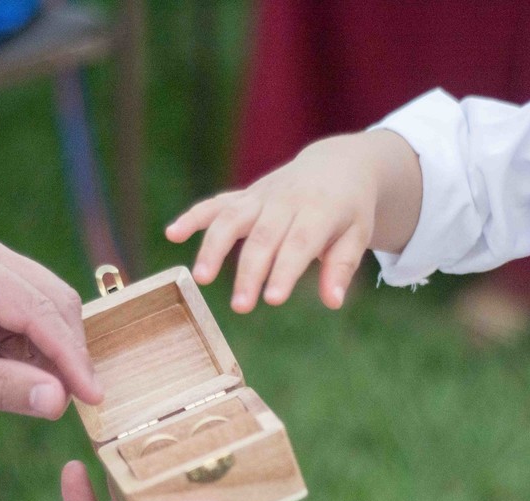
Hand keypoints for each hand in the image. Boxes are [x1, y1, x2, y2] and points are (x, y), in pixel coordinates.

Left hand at [0, 221, 103, 433]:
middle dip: (66, 352)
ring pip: (46, 301)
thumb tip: (60, 401)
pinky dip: (32, 340)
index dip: (70, 356)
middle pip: (50, 297)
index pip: (35, 308)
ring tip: (33, 388)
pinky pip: (28, 303)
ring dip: (50, 348)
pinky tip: (14, 367)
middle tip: (72, 402)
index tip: (95, 397)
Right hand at [165, 130, 421, 312]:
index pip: (299, 242)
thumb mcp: (357, 235)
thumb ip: (342, 267)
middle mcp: (286, 200)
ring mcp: (262, 196)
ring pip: (232, 218)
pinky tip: (172, 233)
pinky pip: (215, 204)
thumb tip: (332, 302)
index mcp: (320, 209)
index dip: (285, 269)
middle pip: (263, 236)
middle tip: (240, 306)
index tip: (272, 299)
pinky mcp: (245, 195)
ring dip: (214, 247)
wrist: (337, 165)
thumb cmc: (349, 210)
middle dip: (250, 271)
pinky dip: (193, 216)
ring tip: (201, 278)